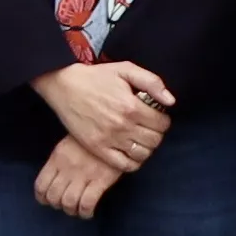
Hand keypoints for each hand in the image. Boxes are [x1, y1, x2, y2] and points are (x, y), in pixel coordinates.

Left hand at [32, 137, 126, 218]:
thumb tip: (54, 180)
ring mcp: (83, 175)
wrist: (113, 131)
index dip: (42, 198)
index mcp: (57, 158)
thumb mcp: (67, 145)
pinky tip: (88, 212)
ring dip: (71, 210)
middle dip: (57, 205)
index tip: (48, 201)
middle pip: (54, 197)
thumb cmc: (90, 139)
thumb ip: (59, 162)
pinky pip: (87, 203)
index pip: (41, 185)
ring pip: (68, 202)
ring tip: (76, 209)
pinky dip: (85, 212)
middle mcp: (67, 168)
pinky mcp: (100, 180)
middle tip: (65, 204)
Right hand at [34, 60, 175, 175]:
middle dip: (156, 134)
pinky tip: (131, 152)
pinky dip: (133, 162)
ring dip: (146, 148)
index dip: (163, 120)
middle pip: (154, 141)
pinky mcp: (97, 148)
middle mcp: (123, 126)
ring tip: (140, 139)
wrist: (64, 85)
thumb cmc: (96, 76)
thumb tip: (171, 101)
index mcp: (132, 106)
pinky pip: (124, 165)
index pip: (162, 124)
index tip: (156, 117)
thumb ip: (152, 82)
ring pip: (142, 154)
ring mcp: (109, 140)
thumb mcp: (125, 69)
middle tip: (149, 128)